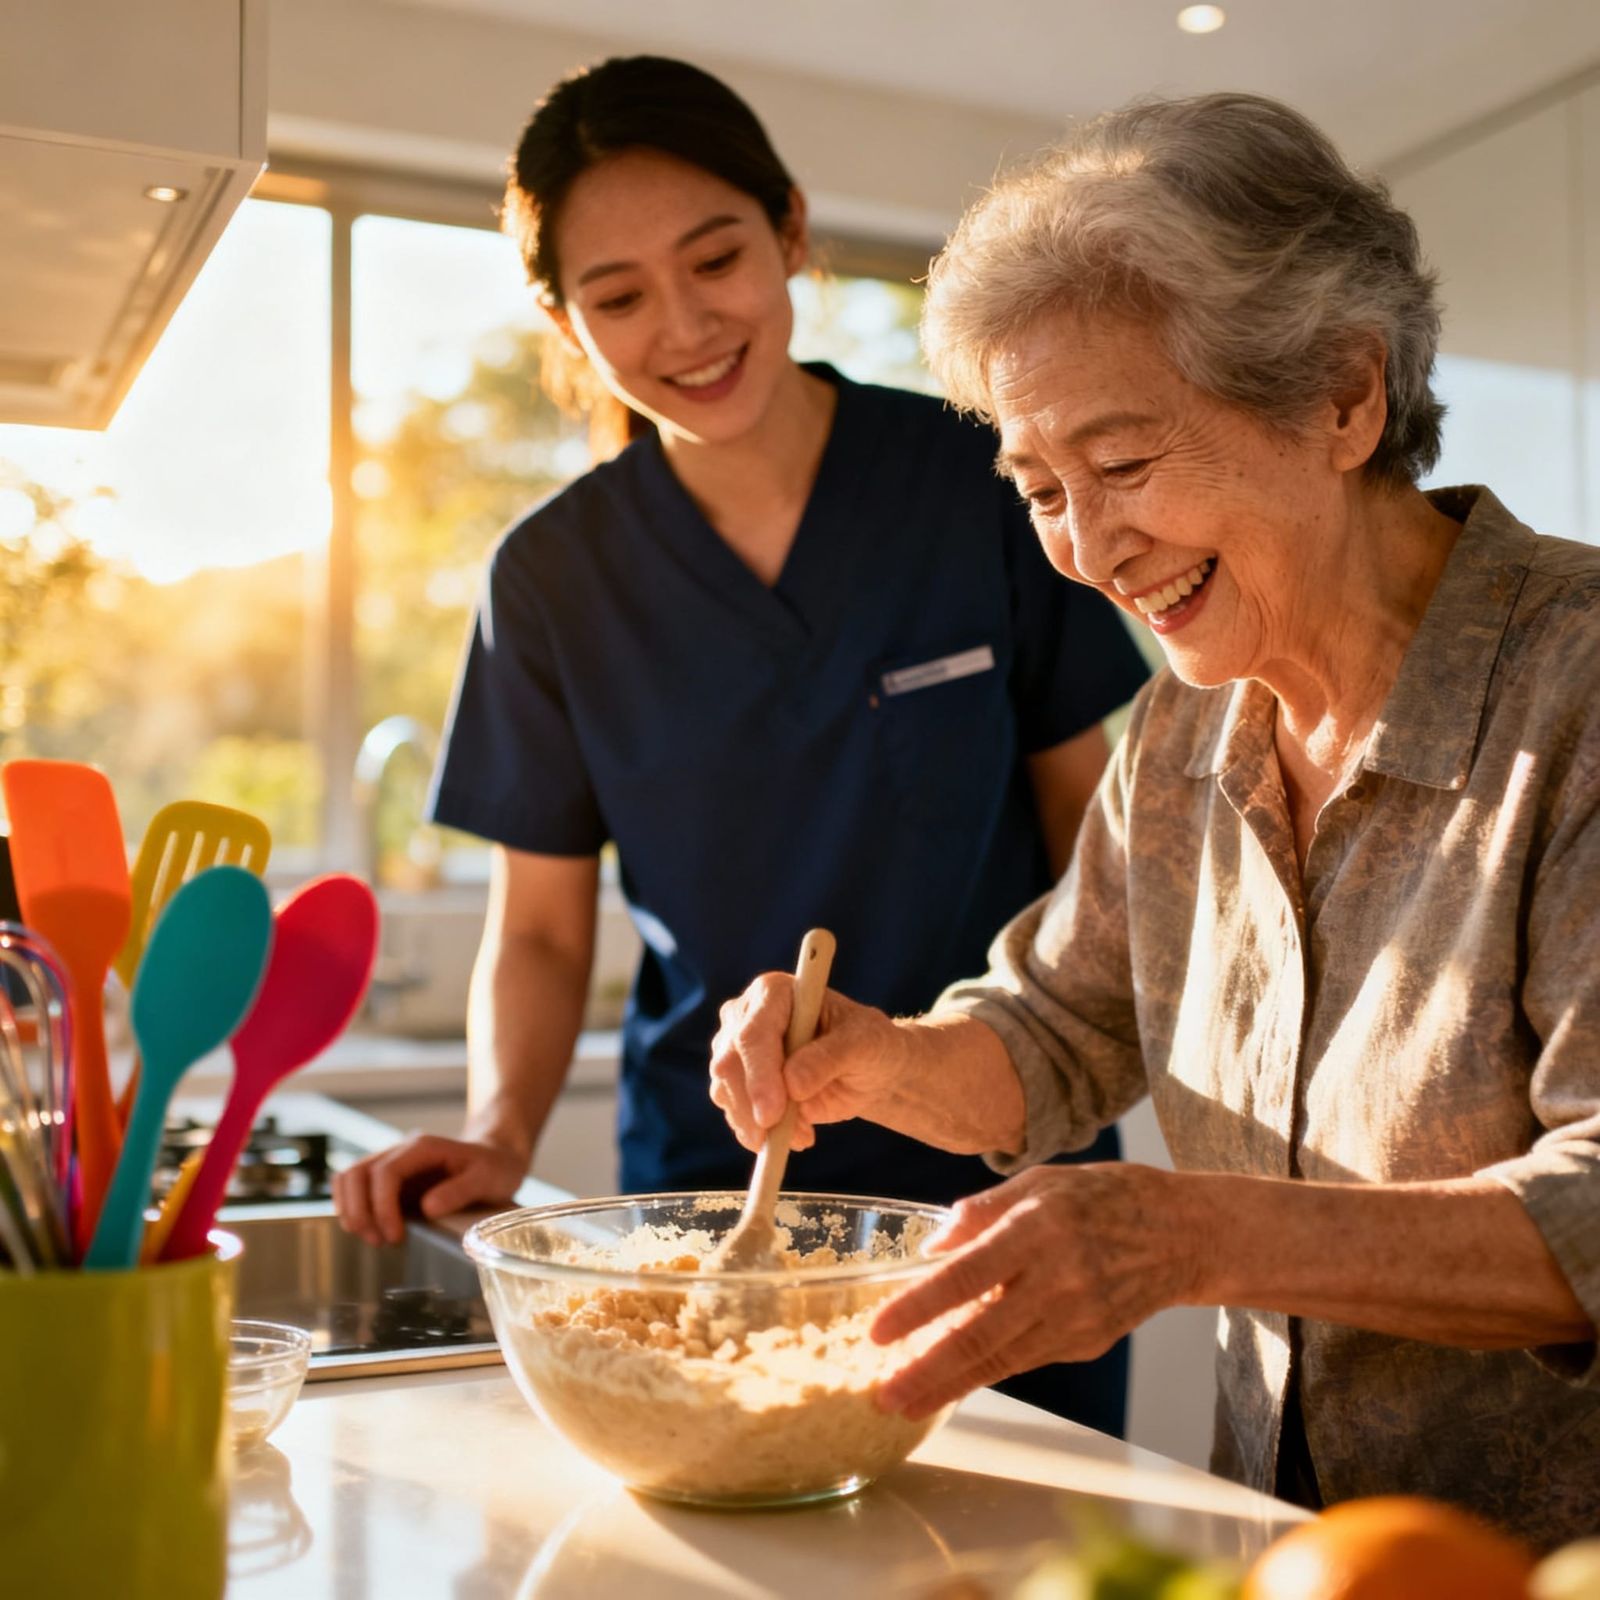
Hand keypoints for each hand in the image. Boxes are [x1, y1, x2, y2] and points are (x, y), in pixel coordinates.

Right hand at [332, 1132, 527, 1246]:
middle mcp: (401, 1152)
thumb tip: (428, 1208)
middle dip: (359, 1212)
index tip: (394, 1237)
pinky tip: (371, 1229)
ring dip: (351, 1210)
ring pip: (348, 1178)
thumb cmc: (495, 1168)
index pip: (385, 1173)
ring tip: (374, 1238)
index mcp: (422, 1149)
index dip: (382, 1207)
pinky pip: (355, 1188)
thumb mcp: (488, 1178)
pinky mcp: (389, 1180)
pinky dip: (353, 1208)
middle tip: (379, 1242)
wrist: (497, 1158)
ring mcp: (392, 1164)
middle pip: (356, 1174)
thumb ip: (460, 1190)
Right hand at [708, 974, 906, 1151]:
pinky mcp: (739, 1083)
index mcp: (775, 992)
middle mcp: (747, 1016)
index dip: (759, 1075)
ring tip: (804, 1133)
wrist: (869, 1070)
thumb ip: (830, 1057)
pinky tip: (793, 1136)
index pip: (753, 1033)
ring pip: (726, 1091)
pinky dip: (759, 1133)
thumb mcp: (864, 1044)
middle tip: (784, 1138)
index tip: (771, 1114)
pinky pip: (735, 1112)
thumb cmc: (868, 1044)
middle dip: (752, 1107)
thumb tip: (792, 1083)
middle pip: (729, 1064)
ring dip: (759, 1124)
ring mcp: (737, 1050)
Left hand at [870, 1163, 1199, 1419]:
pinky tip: (953, 1380)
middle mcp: (1056, 1281)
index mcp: (1037, 1230)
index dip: (919, 1308)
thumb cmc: (1101, 1196)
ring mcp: (1076, 1319)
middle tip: (884, 1395)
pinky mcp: (1088, 1342)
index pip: (965, 1276)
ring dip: (950, 1386)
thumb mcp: (1039, 1181)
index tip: (880, 1331)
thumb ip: (980, 1212)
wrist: (1181, 1233)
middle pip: (980, 1336)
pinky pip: (1026, 1359)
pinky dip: (987, 1372)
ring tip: (907, 1402)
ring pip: (1002, 1361)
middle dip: (928, 1371)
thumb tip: (931, 1248)